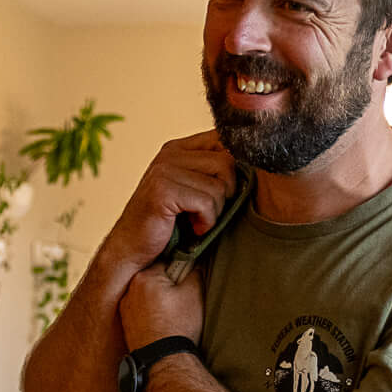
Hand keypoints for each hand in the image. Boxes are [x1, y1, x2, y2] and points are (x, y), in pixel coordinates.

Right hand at [102, 132, 237, 274]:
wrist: (133, 250)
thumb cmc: (172, 225)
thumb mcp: (196, 192)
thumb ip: (216, 173)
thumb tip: (257, 164)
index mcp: (180, 148)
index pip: (225, 141)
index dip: (234, 169)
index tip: (224, 193)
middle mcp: (171, 153)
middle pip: (228, 162)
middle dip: (226, 193)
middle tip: (206, 211)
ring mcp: (165, 168)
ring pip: (220, 184)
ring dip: (215, 211)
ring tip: (196, 220)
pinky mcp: (162, 189)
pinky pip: (208, 202)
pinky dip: (206, 221)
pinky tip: (192, 228)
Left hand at [120, 263, 202, 351]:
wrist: (164, 361)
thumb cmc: (179, 327)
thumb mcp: (195, 293)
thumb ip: (196, 270)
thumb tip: (196, 261)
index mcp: (145, 278)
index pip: (167, 262)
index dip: (181, 272)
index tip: (188, 283)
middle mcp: (129, 290)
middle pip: (155, 278)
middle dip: (168, 285)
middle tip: (181, 302)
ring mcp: (125, 308)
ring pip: (147, 295)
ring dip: (158, 300)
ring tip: (172, 316)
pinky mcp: (125, 324)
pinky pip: (140, 311)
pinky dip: (150, 314)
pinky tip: (162, 325)